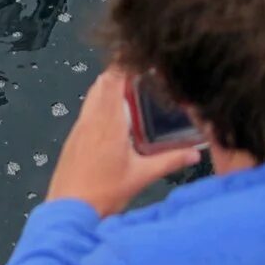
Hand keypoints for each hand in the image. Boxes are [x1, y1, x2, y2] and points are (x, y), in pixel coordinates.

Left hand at [45, 69, 200, 217]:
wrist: (68, 208)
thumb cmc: (102, 193)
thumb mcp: (141, 176)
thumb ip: (170, 161)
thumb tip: (195, 153)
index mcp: (107, 123)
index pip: (112, 82)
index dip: (122, 65)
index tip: (137, 56)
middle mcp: (90, 120)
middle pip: (101, 84)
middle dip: (118, 73)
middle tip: (138, 69)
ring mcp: (79, 128)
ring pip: (92, 96)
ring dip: (108, 87)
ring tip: (129, 87)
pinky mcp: (74, 138)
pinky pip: (87, 110)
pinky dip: (100, 103)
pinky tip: (113, 114)